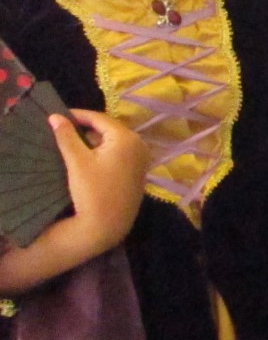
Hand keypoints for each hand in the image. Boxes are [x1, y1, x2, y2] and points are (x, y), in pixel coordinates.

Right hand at [56, 109, 148, 254]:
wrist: (108, 225)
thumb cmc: (92, 191)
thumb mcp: (77, 161)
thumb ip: (66, 136)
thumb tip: (54, 116)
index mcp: (126, 138)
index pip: (100, 118)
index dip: (79, 115)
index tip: (60, 115)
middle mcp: (139, 144)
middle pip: (109, 129)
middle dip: (87, 127)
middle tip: (65, 127)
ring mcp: (141, 158)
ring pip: (114, 141)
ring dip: (95, 140)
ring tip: (72, 140)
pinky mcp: (138, 171)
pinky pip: (120, 153)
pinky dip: (105, 151)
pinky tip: (89, 155)